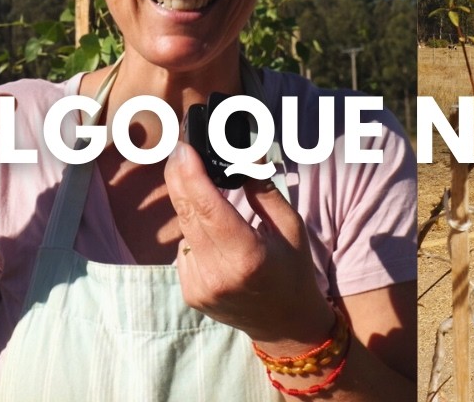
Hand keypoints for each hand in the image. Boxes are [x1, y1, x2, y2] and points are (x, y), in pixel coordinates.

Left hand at [165, 142, 332, 344]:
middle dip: (179, 178)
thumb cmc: (293, 271)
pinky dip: (195, 233)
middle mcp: (217, 274)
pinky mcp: (189, 293)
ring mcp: (199, 286)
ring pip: (184, 230)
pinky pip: (184, 248)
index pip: (208, 208)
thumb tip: (247, 154)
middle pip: (187, 214)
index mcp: (246, 256)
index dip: (190, 175)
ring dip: (189, 205)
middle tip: (181, 151)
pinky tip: (214, 234)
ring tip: (206, 192)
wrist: (284, 324)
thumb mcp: (291, 228)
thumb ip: (264, 191)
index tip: (183, 149)